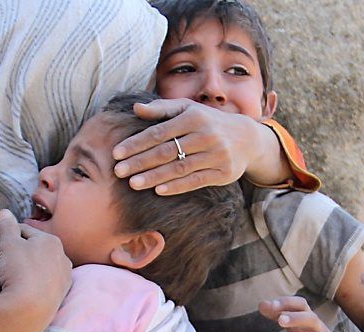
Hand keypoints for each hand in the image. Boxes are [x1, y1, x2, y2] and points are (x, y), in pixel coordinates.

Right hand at [0, 209, 71, 331]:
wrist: (29, 309)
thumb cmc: (20, 272)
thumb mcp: (8, 244)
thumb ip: (6, 226)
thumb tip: (4, 212)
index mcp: (52, 241)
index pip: (26, 232)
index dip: (10, 236)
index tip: (0, 244)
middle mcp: (63, 257)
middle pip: (37, 250)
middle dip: (23, 253)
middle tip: (7, 262)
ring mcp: (64, 278)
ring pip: (43, 268)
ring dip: (31, 270)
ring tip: (16, 278)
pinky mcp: (61, 296)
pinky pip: (46, 285)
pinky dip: (37, 285)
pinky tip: (26, 290)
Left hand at [112, 99, 266, 194]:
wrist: (247, 138)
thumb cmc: (208, 122)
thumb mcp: (188, 109)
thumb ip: (162, 109)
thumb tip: (136, 108)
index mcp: (194, 117)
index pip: (159, 132)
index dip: (136, 143)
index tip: (116, 153)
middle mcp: (206, 135)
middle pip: (166, 151)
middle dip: (140, 162)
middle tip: (118, 172)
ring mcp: (216, 154)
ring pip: (179, 168)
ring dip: (154, 176)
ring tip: (133, 183)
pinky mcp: (224, 173)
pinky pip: (196, 181)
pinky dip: (177, 186)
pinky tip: (158, 191)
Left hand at [258, 296, 346, 331]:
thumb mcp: (297, 324)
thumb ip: (279, 314)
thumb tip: (262, 304)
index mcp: (309, 319)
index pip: (301, 304)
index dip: (288, 302)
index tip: (272, 304)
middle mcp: (319, 330)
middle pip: (311, 319)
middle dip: (296, 318)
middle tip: (280, 320)